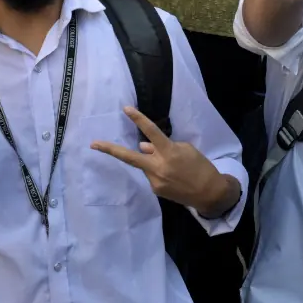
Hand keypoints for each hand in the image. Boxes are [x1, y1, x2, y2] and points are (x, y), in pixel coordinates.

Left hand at [91, 105, 238, 215]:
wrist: (209, 193)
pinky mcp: (155, 190)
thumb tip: (143, 147)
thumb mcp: (186, 150)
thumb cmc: (200, 166)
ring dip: (153, 162)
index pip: (151, 132)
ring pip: (146, 165)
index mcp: (169, 152)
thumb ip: (162, 147)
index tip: (125, 109)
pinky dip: (159, 171)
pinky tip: (173, 177)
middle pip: (129, 157)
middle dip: (110, 150)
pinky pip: (152, 175)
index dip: (138, 119)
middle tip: (93, 144)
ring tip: (174, 168)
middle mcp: (158, 166)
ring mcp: (154, 180)